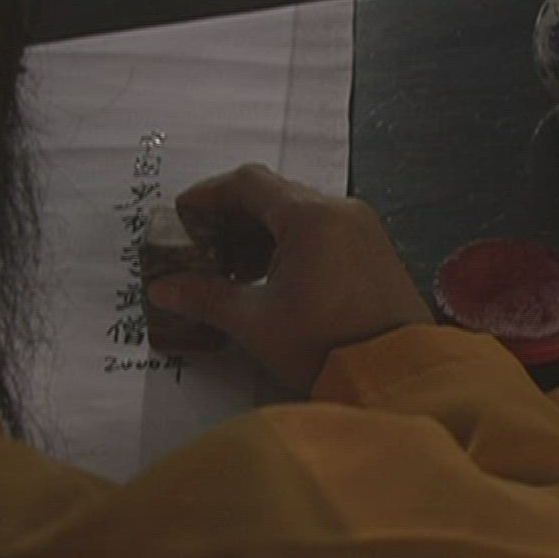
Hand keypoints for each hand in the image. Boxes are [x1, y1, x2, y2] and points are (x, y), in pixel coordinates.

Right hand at [145, 164, 432, 391]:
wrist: (397, 374)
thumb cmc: (322, 344)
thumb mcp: (256, 322)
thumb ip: (206, 297)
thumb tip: (161, 288)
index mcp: (309, 216)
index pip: (249, 183)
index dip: (210, 194)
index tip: (183, 214)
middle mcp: (340, 209)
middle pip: (276, 194)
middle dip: (235, 216)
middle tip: (203, 246)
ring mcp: (363, 227)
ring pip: (302, 212)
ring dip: (264, 231)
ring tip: (235, 268)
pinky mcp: (376, 249)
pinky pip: (326, 229)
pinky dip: (294, 242)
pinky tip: (274, 276)